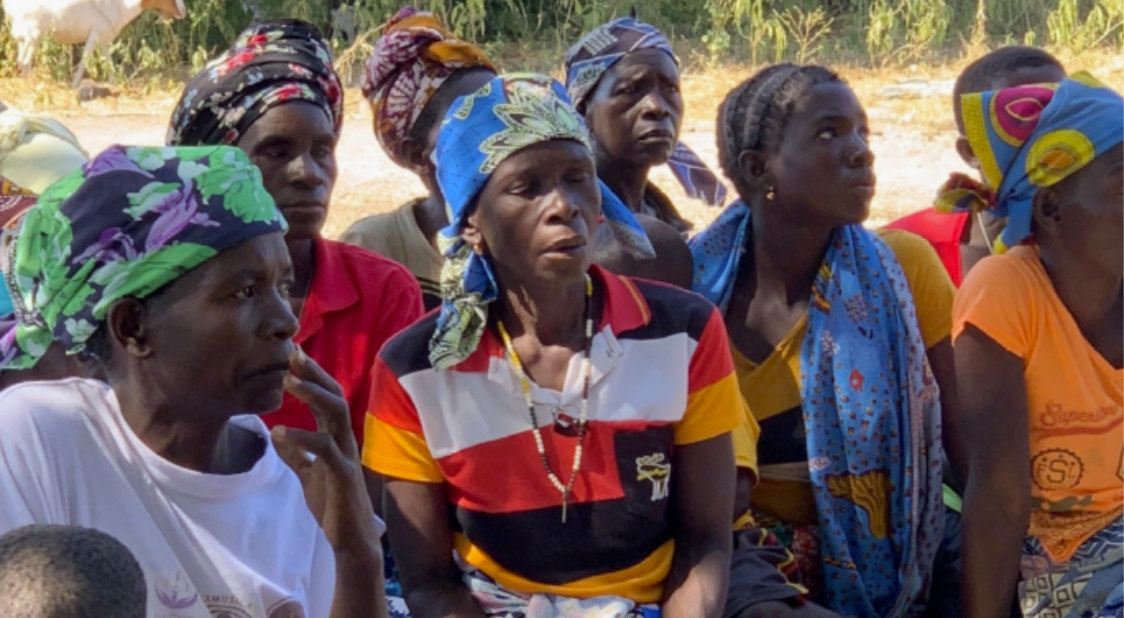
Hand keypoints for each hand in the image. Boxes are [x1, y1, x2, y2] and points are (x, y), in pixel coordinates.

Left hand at [272, 348, 380, 554]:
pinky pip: (324, 449)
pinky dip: (302, 438)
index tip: (293, 356)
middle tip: (294, 353)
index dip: (312, 377)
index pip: (327, 399)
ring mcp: (345, 456)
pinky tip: (280, 433)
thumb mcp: (309, 476)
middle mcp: (344, 441)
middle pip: (334, 397)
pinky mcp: (342, 475)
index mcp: (336, 439)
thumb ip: (297, 455)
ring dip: (313, 395)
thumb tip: (277, 436)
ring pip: (335, 415)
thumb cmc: (333, 506)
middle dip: (315, 374)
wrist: (351, 539)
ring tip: (289, 380)